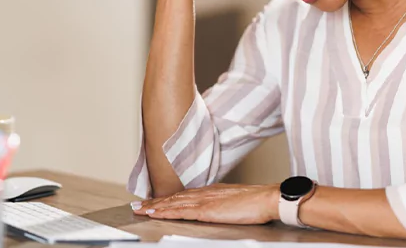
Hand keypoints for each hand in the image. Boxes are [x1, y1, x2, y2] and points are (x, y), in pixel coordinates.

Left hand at [131, 183, 279, 224]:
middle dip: (155, 202)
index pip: (184, 195)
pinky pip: (181, 211)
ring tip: (141, 210)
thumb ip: (222, 204)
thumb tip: (216, 209)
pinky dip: (166, 211)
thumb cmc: (257, 202)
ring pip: (174, 203)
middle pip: (174, 197)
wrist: (267, 198)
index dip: (167, 199)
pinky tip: (156, 213)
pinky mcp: (206, 209)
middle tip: (138, 205)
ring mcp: (204, 200)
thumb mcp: (234, 201)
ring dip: (155, 207)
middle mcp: (204, 193)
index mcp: (211, 191)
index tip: (154, 202)